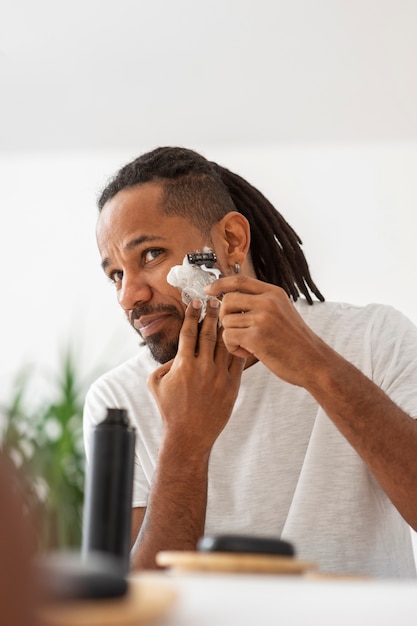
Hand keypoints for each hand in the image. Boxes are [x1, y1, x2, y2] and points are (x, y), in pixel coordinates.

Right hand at [147, 298, 245, 456]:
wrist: (190, 435)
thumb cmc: (170, 409)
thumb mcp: (156, 383)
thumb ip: (165, 363)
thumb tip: (178, 351)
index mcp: (183, 364)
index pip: (188, 332)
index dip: (192, 314)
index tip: (196, 302)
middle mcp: (202, 367)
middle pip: (209, 333)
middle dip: (212, 314)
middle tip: (215, 300)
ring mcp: (219, 376)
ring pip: (225, 344)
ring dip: (226, 327)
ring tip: (228, 314)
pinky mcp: (232, 386)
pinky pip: (238, 360)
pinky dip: (238, 346)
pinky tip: (239, 336)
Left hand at [205, 275, 328, 387]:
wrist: (314, 362)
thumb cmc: (295, 342)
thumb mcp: (282, 312)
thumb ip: (261, 304)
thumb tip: (230, 299)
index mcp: (274, 293)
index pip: (239, 280)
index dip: (220, 284)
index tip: (208, 290)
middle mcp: (268, 302)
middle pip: (227, 300)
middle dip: (225, 317)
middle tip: (235, 331)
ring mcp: (263, 318)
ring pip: (226, 320)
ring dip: (230, 336)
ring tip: (245, 346)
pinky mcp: (257, 337)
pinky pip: (228, 337)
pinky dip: (232, 348)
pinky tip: (246, 353)